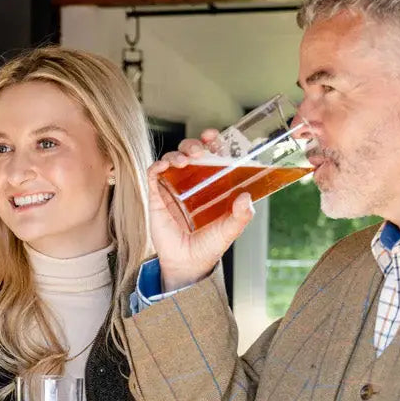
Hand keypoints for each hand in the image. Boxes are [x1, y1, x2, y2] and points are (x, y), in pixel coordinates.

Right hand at [146, 129, 255, 291]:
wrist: (188, 264)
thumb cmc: (209, 245)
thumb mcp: (229, 230)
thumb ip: (241, 216)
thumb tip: (246, 197)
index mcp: (211, 184)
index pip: (211, 154)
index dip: (212, 141)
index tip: (214, 136)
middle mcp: (191, 182)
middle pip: (189, 151)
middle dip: (193, 144)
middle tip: (199, 151)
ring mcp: (173, 188)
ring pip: (171, 158)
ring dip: (176, 154)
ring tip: (184, 162)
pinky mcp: (157, 197)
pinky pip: (153, 175)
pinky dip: (157, 166)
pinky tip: (163, 167)